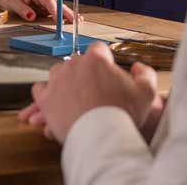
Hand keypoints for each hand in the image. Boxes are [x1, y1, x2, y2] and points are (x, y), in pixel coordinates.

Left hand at [0, 0, 76, 23]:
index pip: (48, 1)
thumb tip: (32, 16)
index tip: (60, 18)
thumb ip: (23, 9)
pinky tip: (68, 21)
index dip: (55, 10)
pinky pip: (53, 13)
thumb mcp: (12, 2)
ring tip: (77, 21)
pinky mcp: (42, 8)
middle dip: (67, 12)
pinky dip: (61, 17)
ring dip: (66, 15)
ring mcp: (43, 2)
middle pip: (57, 4)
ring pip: (57, 9)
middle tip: (76, 20)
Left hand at [21, 42, 158, 142]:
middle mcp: (73, 64)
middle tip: (93, 90)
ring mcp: (57, 80)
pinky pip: (40, 89)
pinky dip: (47, 94)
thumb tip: (137, 67)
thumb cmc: (123, 115)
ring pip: (58, 73)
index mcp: (96, 59)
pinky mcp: (45, 98)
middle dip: (85, 73)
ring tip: (76, 98)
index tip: (106, 72)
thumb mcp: (146, 93)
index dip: (104, 60)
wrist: (101, 137)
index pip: (98, 49)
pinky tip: (56, 102)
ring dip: (65, 81)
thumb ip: (145, 74)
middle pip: (78, 61)